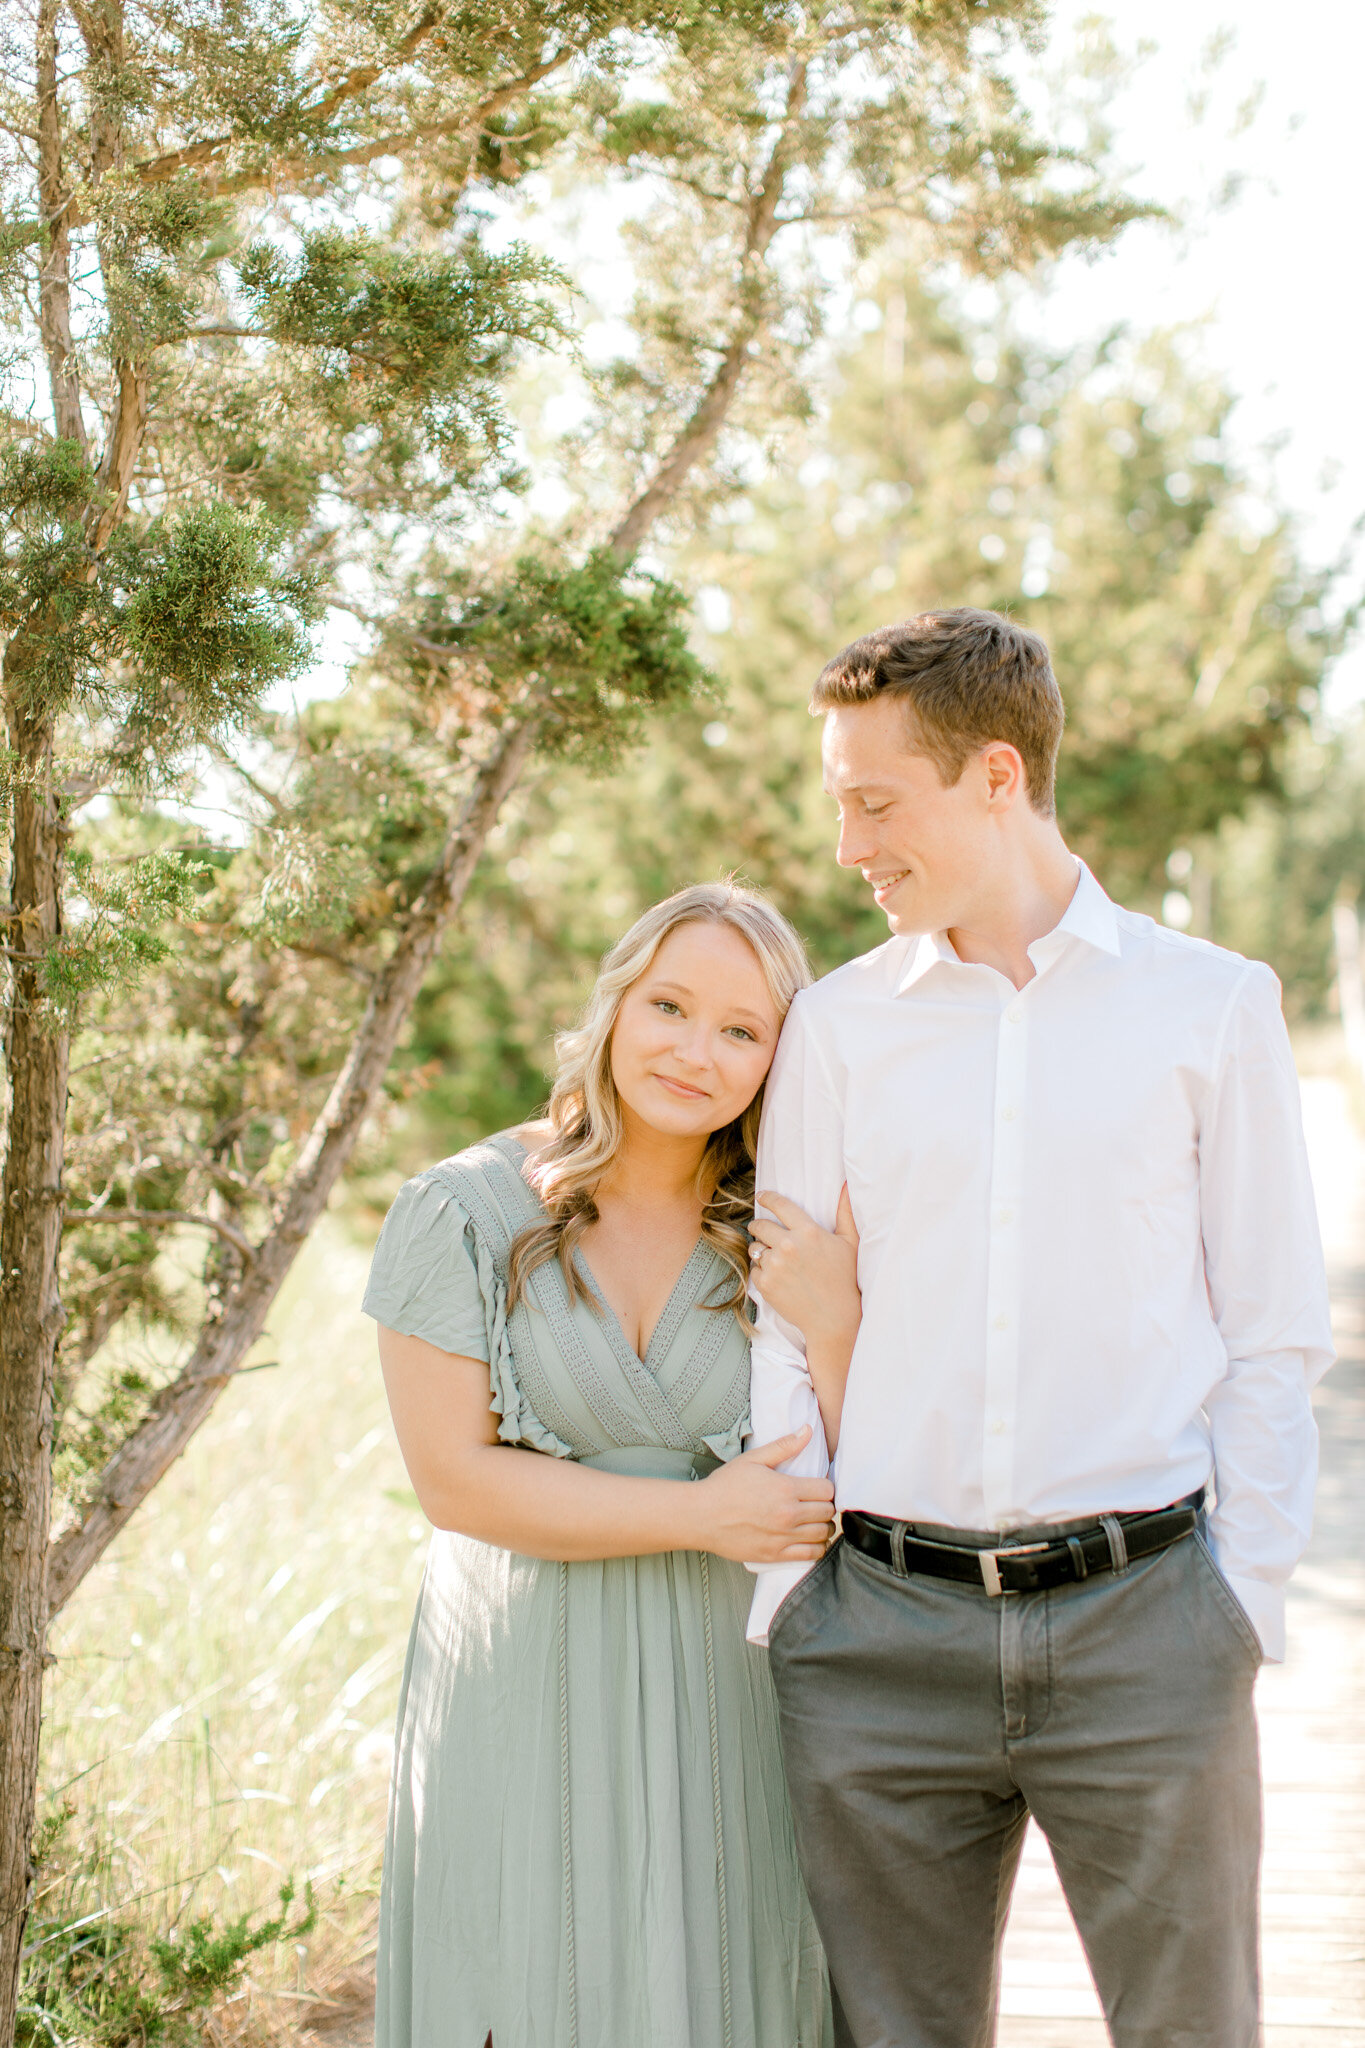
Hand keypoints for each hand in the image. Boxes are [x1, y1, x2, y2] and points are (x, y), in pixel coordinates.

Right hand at [690, 1425, 835, 1563]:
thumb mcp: (753, 1459)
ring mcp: (783, 1537)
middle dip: (825, 1505)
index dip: (825, 1487)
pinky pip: (811, 1554)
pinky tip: (808, 1539)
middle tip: (815, 1503)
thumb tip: (808, 1430)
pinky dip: (816, 1547)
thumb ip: (784, 1446)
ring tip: (812, 1520)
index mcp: (785, 1489)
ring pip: (823, 1533)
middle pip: (828, 1512)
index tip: (817, 1487)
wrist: (701, 1516)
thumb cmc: (724, 1486)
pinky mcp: (775, 1555)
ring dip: (823, 1526)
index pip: (827, 1490)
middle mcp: (788, 1514)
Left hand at [749, 1185, 860, 1350]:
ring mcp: (775, 1265)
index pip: (779, 1205)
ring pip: (755, 1248)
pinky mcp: (765, 1284)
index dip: (768, 1198)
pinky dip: (762, 1272)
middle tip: (762, 1230)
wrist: (833, 1317)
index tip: (762, 1196)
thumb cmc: (845, 1278)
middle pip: (759, 1225)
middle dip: (758, 1226)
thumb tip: (846, 1185)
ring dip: (761, 1251)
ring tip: (775, 1259)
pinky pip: (754, 1269)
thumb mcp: (850, 1243)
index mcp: (808, 1232)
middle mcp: (788, 1246)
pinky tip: (777, 1277)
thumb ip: (845, 1212)